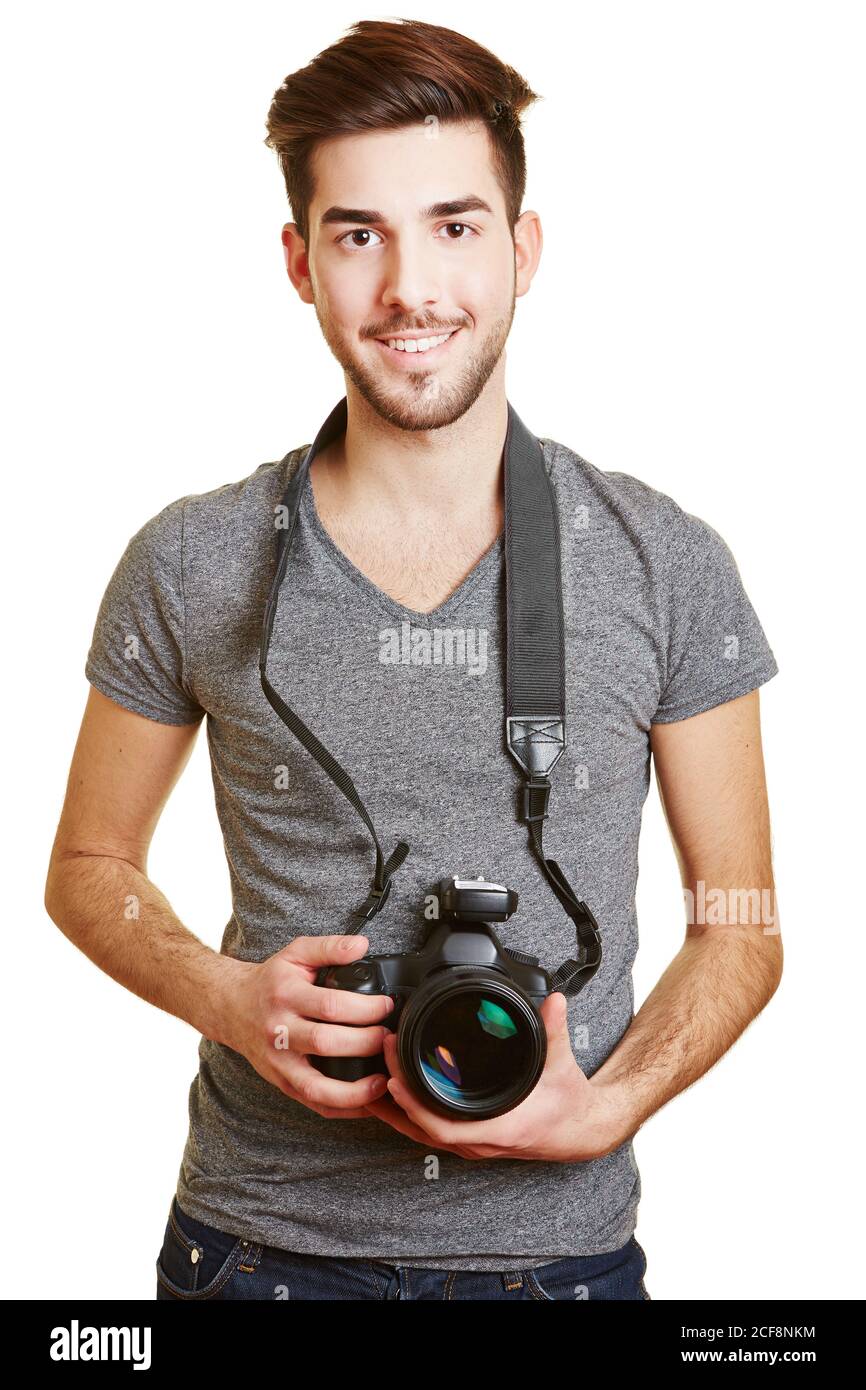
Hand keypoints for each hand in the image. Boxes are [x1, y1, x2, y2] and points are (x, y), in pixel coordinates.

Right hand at [217, 935, 393, 1118]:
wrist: (231, 1007)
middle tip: (388, 1037)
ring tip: (383, 1081)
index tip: (386, 1006)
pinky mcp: (281, 1082)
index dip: (365, 1008)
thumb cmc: (270, 982)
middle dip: (365, 1042)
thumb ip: (329, 947)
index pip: (330, 1005)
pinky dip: (341, 1107)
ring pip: (316, 1086)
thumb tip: (362, 945)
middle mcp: (279, 1031)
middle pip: (326, 1044)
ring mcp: (279, 1062)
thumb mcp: (296, 954)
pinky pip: (312, 1103)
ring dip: (354, 1090)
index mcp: (286, 996)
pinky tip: (365, 1102)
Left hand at [362, 991, 622, 1160]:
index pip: (443, 1127)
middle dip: (394, 1098)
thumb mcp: (563, 1065)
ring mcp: (474, 1143)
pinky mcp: (471, 1138)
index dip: (413, 1106)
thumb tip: (554, 1001)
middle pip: (422, 1129)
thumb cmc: (569, 1105)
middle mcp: (481, 1142)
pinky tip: (393, 1095)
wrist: (580, 1131)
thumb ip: (555, 1031)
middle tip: (379, 1056)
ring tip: (369, 1076)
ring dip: (394, 1109)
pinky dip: (408, 1114)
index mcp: (500, 1127)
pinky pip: (430, 1131)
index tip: (393, 1076)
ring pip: (421, 1134)